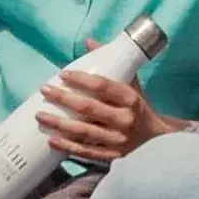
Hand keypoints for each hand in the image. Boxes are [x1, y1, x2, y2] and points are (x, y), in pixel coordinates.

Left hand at [33, 65, 174, 166]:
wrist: (158, 141)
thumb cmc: (140, 109)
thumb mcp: (132, 85)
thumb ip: (112, 64)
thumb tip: (89, 41)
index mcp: (131, 99)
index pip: (103, 86)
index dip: (82, 80)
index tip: (63, 74)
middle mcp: (125, 120)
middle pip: (89, 109)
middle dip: (64, 99)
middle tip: (44, 90)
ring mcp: (118, 141)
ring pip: (84, 132)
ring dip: (60, 124)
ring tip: (40, 116)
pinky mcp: (112, 157)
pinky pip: (86, 152)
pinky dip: (68, 147)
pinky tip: (52, 140)